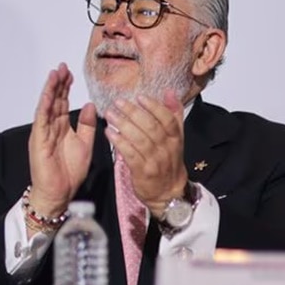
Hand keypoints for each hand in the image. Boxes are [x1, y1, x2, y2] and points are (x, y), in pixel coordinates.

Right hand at [27, 63, 97, 223]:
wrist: (59, 192)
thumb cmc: (70, 172)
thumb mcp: (85, 145)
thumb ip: (86, 125)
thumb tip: (89, 105)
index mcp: (62, 128)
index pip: (62, 103)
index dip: (66, 88)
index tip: (70, 73)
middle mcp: (51, 127)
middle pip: (54, 100)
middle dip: (58, 83)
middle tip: (62, 67)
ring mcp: (43, 132)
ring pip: (46, 106)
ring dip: (50, 90)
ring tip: (55, 74)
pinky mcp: (39, 139)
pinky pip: (42, 119)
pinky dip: (44, 105)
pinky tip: (48, 94)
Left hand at [105, 91, 188, 217]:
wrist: (169, 192)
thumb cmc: (168, 161)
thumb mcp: (175, 138)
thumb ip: (173, 115)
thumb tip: (169, 92)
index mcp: (175, 139)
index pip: (167, 120)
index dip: (154, 107)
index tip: (139, 96)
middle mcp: (166, 149)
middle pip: (151, 128)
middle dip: (133, 113)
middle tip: (117, 102)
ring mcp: (155, 161)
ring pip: (140, 140)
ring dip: (123, 125)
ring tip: (110, 114)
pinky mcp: (143, 171)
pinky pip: (130, 154)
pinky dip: (120, 142)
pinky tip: (109, 133)